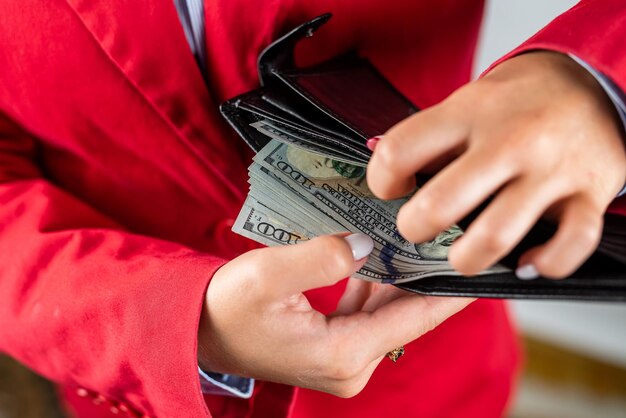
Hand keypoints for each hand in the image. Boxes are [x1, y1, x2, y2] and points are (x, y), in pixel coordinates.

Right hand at [197, 234, 470, 396]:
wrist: (197, 329)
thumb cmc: (225, 306)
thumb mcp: (265, 276)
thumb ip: (318, 258)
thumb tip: (363, 244)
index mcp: (341, 354)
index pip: (412, 318)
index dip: (449, 291)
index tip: (481, 264)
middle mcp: (351, 366)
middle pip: (405, 315)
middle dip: (425, 276)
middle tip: (448, 234)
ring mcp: (345, 361)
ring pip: (389, 313)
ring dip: (400, 278)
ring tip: (420, 238)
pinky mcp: (338, 349)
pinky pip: (370, 314)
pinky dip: (378, 286)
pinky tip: (383, 256)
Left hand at [367, 51, 625, 278]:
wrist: (593, 84)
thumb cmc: (518, 102)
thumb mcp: (467, 102)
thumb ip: (428, 136)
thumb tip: (375, 155)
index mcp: (469, 112)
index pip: (399, 151)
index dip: (382, 180)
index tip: (390, 189)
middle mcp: (509, 140)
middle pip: (439, 204)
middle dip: (414, 230)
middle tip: (417, 229)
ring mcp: (551, 169)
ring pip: (494, 236)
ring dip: (466, 259)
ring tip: (461, 254)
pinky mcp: (589, 194)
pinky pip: (568, 246)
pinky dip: (543, 264)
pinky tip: (526, 262)